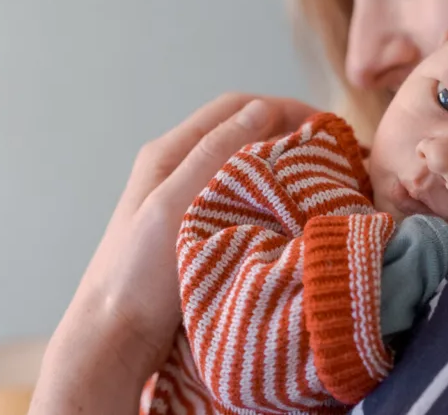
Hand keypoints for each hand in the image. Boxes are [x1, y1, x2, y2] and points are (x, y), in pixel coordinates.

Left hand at [29, 93, 319, 414]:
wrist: (113, 338)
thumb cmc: (136, 273)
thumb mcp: (173, 205)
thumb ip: (212, 155)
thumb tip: (260, 109)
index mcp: (168, 153)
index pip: (234, 108)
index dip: (283, 108)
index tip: (326, 126)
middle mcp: (179, 169)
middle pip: (243, 134)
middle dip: (290, 136)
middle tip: (334, 154)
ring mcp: (189, 200)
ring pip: (246, 167)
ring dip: (283, 166)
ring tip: (322, 180)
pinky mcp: (200, 231)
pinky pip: (244, 199)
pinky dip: (273, 196)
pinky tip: (295, 212)